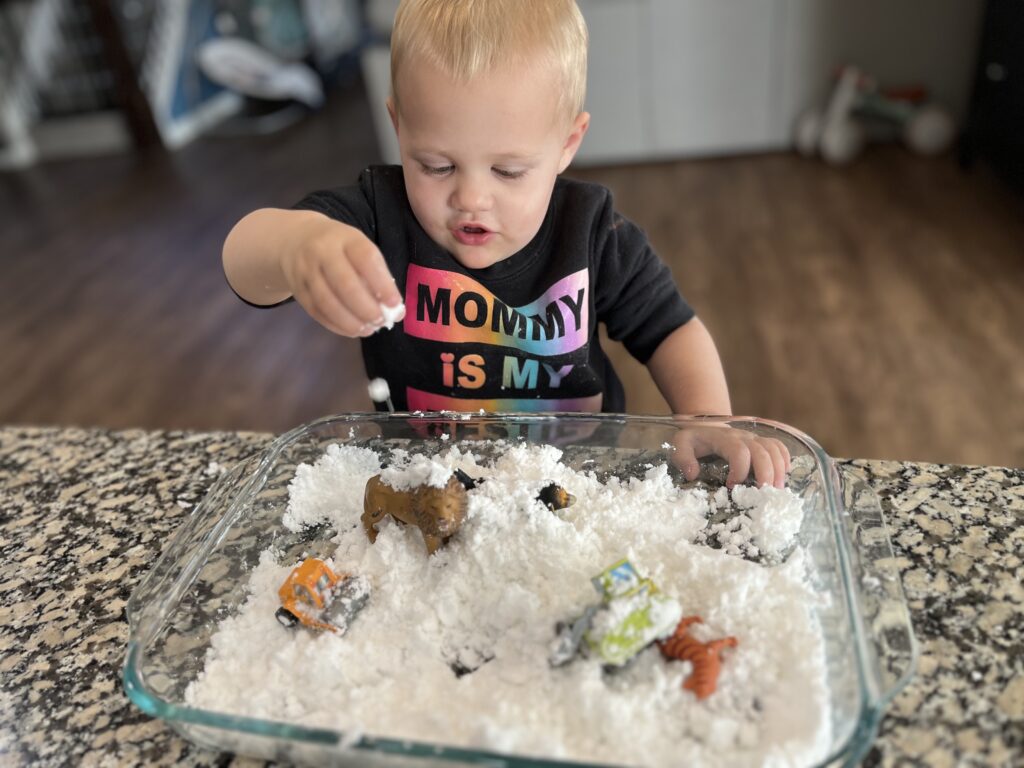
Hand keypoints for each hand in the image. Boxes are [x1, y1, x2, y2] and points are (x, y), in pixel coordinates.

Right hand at [281, 218, 403, 336]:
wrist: (294, 241)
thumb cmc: (339, 248)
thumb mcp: (358, 248)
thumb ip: (378, 275)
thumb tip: (396, 312)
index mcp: (346, 238)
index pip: (366, 259)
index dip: (382, 284)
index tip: (394, 304)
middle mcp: (322, 252)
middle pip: (344, 284)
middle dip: (366, 308)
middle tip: (381, 321)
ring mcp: (306, 271)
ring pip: (327, 302)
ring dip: (351, 321)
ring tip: (368, 329)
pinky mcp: (298, 290)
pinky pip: (316, 312)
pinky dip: (337, 326)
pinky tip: (352, 330)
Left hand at [670, 424, 790, 488]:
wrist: (705, 426)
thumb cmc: (694, 439)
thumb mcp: (680, 445)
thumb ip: (683, 458)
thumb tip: (692, 474)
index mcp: (723, 439)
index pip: (739, 451)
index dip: (739, 470)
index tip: (732, 486)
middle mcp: (742, 437)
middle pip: (762, 451)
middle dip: (766, 473)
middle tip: (765, 493)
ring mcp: (754, 438)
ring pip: (774, 449)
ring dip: (779, 469)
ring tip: (777, 489)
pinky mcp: (761, 442)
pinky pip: (779, 446)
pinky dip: (785, 459)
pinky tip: (785, 474)